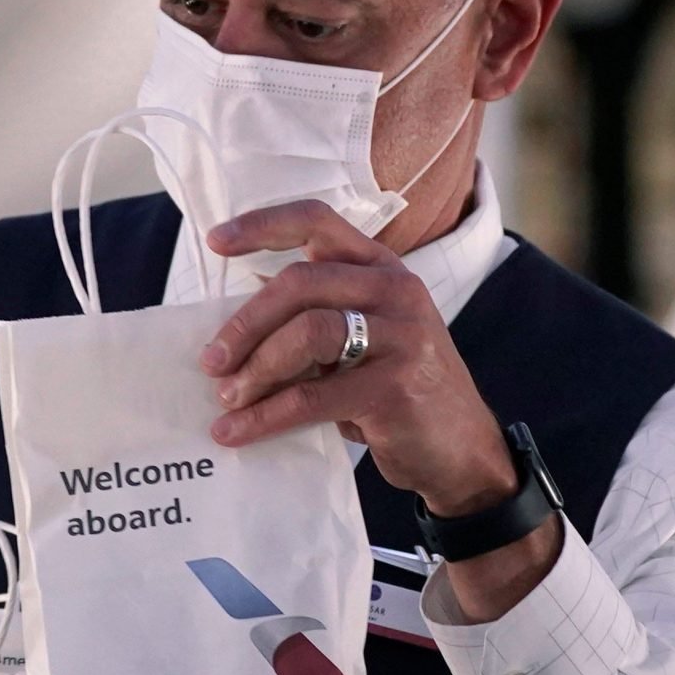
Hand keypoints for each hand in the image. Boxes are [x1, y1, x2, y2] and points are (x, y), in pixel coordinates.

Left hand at [200, 199, 560, 620]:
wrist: (462, 453)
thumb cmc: (396, 393)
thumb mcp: (364, 340)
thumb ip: (317, 317)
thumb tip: (232, 325)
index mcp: (382, 269)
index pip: (318, 221)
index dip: (262, 225)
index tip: (214, 244)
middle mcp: (397, 291)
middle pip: (300, 282)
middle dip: (245, 322)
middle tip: (212, 361)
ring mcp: (403, 336)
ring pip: (307, 333)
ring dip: (255, 368)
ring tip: (227, 398)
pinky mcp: (396, 387)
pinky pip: (313, 395)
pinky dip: (267, 416)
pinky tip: (238, 432)